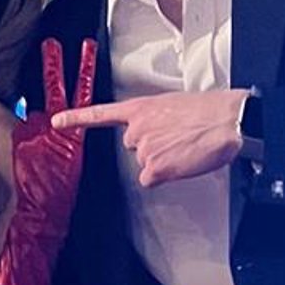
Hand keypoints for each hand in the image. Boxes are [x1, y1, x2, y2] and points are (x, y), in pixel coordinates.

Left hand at [53, 86, 249, 187]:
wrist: (227, 121)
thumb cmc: (209, 111)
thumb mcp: (174, 105)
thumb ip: (155, 118)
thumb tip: (157, 133)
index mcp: (141, 108)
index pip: (101, 113)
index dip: (77, 118)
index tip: (57, 121)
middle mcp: (136, 129)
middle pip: (133, 147)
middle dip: (152, 146)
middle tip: (176, 139)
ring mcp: (143, 149)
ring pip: (145, 164)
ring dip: (162, 160)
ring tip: (183, 148)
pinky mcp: (154, 168)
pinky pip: (152, 178)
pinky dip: (165, 176)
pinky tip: (180, 162)